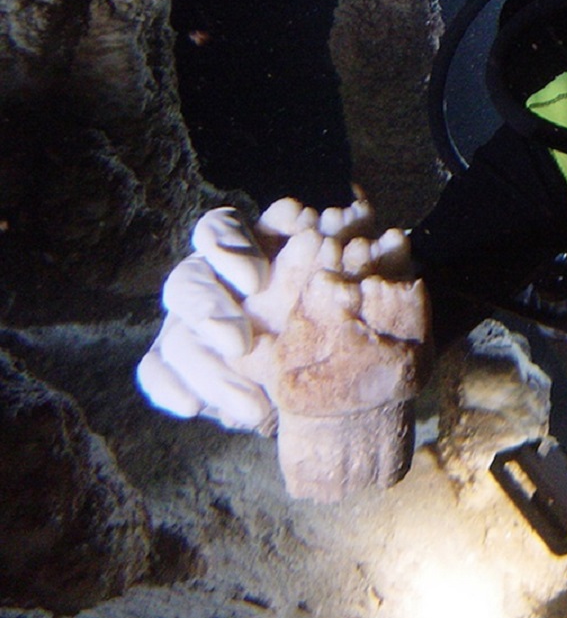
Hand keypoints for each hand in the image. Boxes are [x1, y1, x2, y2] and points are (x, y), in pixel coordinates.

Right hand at [136, 196, 412, 431]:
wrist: (330, 363)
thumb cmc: (337, 304)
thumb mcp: (345, 276)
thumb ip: (345, 247)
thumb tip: (357, 210)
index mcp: (247, 248)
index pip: (218, 229)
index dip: (228, 247)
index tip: (256, 277)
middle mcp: (210, 281)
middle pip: (187, 283)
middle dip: (209, 311)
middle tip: (240, 342)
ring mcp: (189, 323)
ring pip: (174, 336)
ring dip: (207, 370)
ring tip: (251, 406)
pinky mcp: (180, 364)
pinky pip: (157, 372)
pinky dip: (172, 388)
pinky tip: (194, 407)